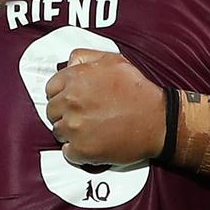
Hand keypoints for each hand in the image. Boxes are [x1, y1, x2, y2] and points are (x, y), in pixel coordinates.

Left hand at [45, 49, 165, 164]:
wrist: (158, 121)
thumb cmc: (138, 91)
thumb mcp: (113, 60)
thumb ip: (85, 57)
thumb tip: (67, 64)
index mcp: (75, 79)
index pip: (50, 89)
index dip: (62, 95)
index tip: (74, 101)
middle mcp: (71, 102)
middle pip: (51, 111)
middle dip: (65, 113)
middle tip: (85, 116)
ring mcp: (75, 127)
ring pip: (58, 132)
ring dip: (71, 132)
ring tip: (91, 130)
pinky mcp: (82, 150)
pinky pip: (67, 152)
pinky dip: (78, 151)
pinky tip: (93, 144)